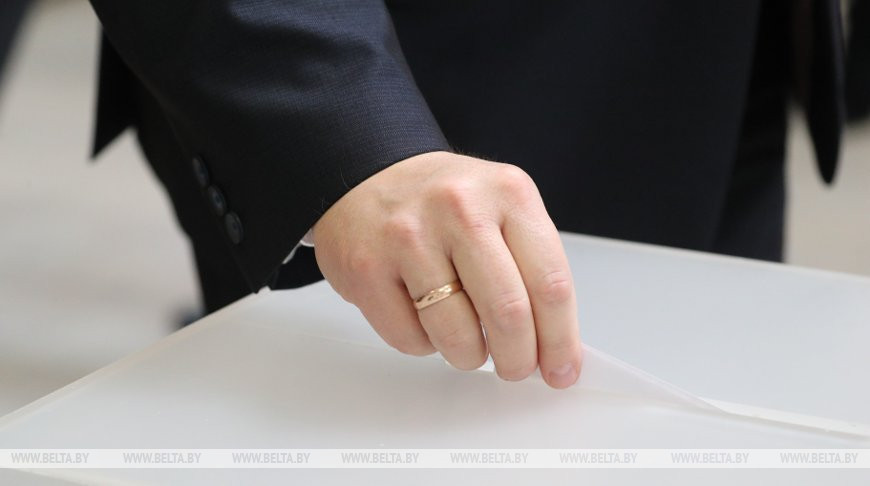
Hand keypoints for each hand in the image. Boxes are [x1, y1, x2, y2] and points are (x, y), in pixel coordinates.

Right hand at [312, 151, 581, 387]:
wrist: (366, 176)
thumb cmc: (441, 201)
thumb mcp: (501, 208)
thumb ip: (530, 266)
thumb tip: (553, 344)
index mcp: (507, 193)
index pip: (550, 282)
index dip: (561, 340)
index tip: (561, 369)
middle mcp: (459, 210)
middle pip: (508, 314)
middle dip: (518, 360)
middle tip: (516, 368)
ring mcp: (409, 238)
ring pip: (457, 335)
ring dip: (470, 356)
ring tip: (468, 342)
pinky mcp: (368, 269)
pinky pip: (410, 339)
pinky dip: (426, 344)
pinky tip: (426, 319)